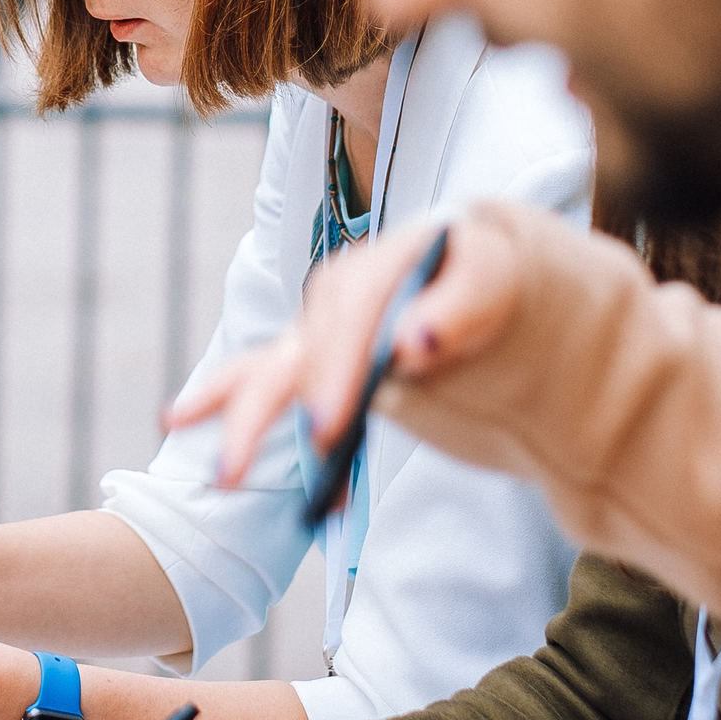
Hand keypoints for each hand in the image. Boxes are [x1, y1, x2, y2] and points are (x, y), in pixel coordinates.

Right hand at [166, 212, 526, 486]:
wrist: (542, 329)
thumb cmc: (539, 305)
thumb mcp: (514, 294)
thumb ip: (466, 310)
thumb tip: (411, 346)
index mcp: (417, 250)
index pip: (372, 293)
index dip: (365, 338)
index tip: (391, 372)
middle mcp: (368, 283)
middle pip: (323, 325)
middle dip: (318, 380)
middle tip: (326, 433)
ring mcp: (341, 325)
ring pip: (284, 361)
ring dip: (251, 412)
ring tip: (228, 469)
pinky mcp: (328, 366)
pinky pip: (270, 380)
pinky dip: (229, 400)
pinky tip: (178, 418)